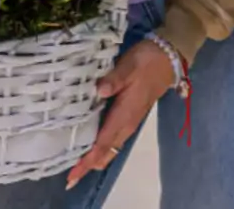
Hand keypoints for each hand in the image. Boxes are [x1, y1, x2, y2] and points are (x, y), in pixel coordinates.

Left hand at [66, 40, 175, 190]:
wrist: (166, 59)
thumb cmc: (145, 63)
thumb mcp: (128, 66)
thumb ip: (113, 79)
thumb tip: (99, 89)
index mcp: (124, 115)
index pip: (103, 144)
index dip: (88, 160)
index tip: (73, 174)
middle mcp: (127, 124)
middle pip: (106, 152)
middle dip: (88, 163)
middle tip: (68, 170)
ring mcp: (129, 121)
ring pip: (110, 147)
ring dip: (94, 155)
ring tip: (73, 158)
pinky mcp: (129, 115)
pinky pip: (112, 137)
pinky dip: (100, 144)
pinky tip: (88, 138)